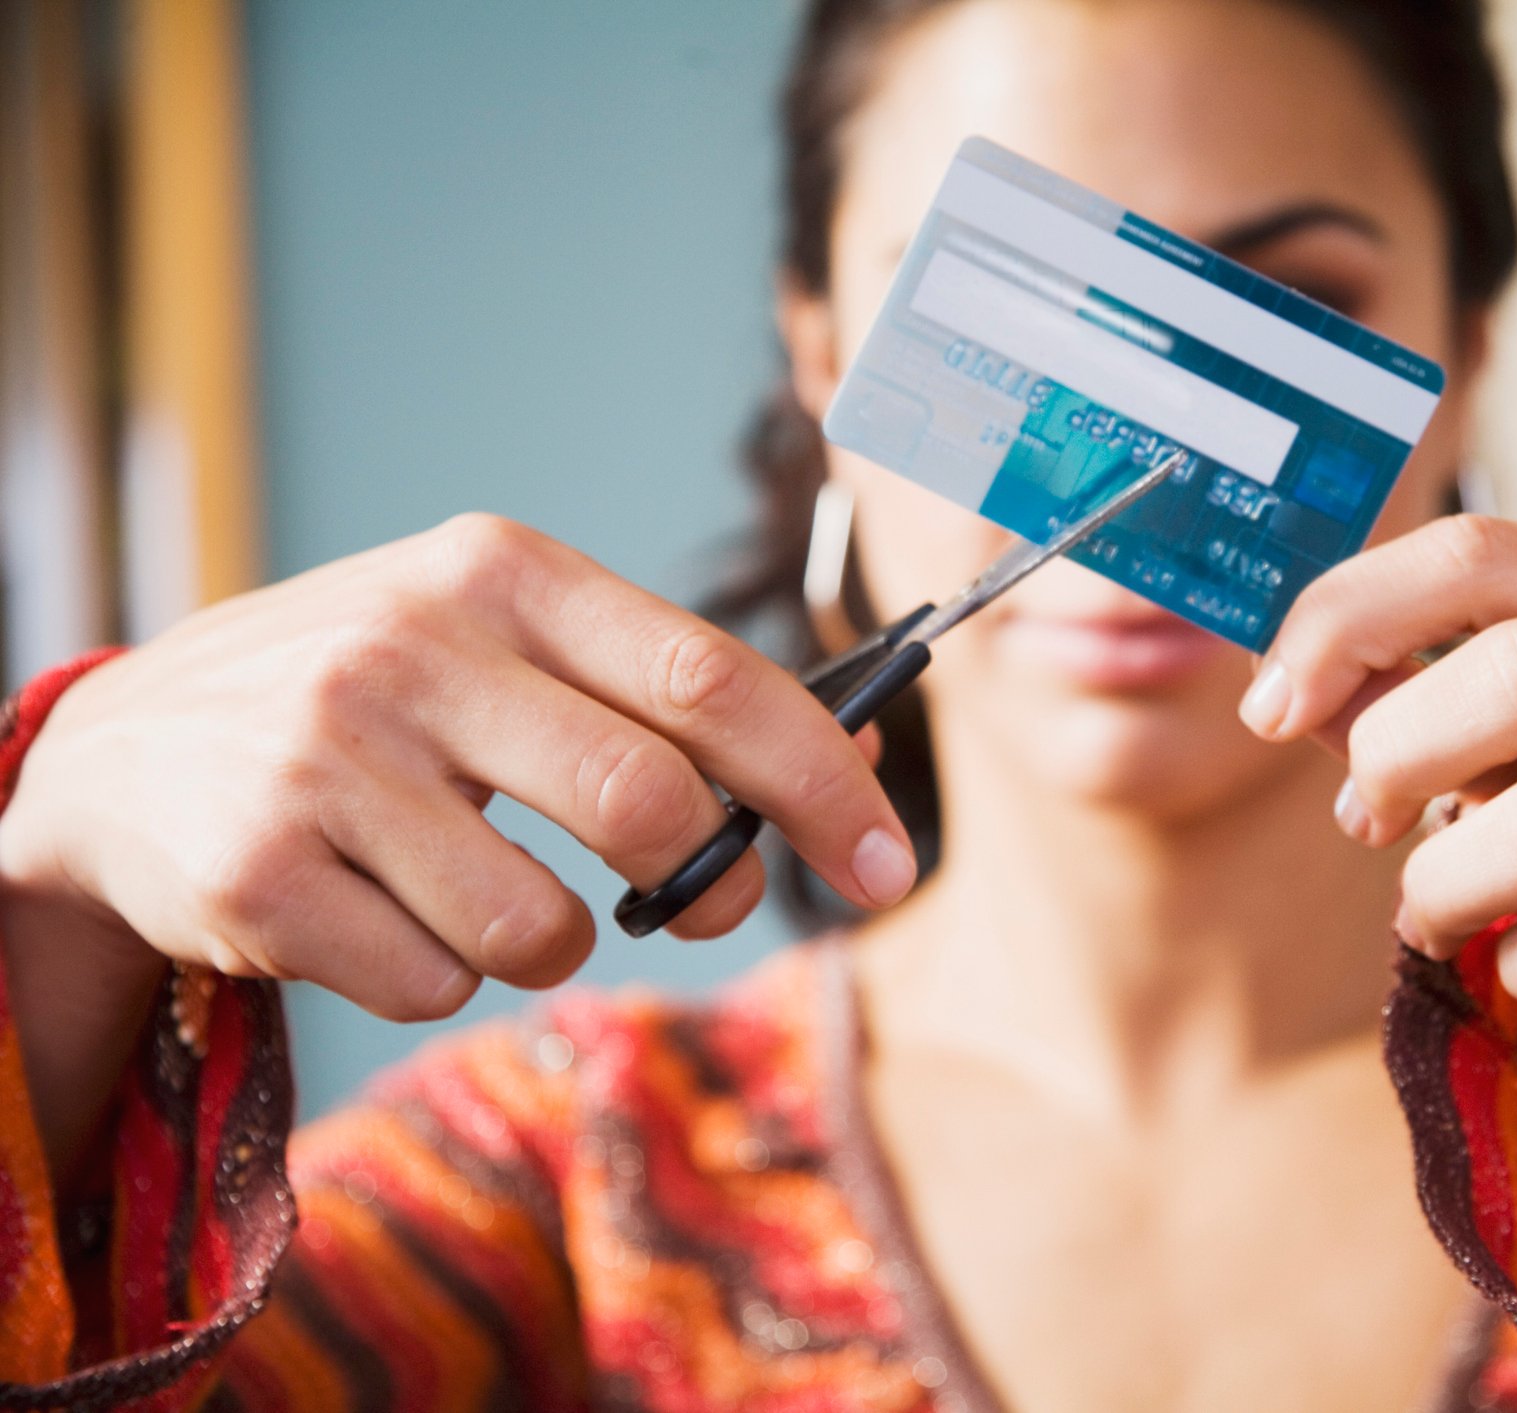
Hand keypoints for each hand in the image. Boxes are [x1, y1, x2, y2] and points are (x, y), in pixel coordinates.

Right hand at [0, 514, 913, 1023]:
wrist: (126, 755)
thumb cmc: (374, 702)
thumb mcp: (502, 645)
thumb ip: (656, 695)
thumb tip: (844, 761)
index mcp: (500, 573)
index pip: (710, 675)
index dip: (820, 780)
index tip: (889, 859)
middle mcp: (411, 648)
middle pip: (649, 808)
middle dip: (709, 884)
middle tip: (701, 904)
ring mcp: (325, 762)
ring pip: (546, 928)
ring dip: (555, 939)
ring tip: (481, 889)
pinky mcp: (258, 876)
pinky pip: (438, 984)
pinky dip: (443, 974)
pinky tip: (381, 912)